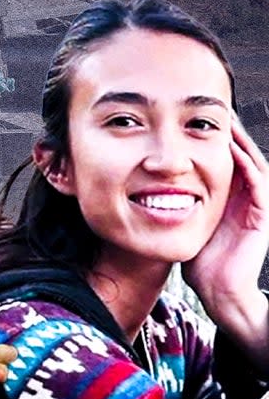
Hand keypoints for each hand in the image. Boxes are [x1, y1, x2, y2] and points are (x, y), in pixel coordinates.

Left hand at [184, 116, 268, 355]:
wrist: (218, 291)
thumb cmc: (198, 262)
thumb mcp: (182, 223)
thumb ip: (171, 204)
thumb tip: (140, 189)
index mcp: (228, 196)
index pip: (222, 158)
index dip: (210, 137)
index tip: (192, 118)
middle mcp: (244, 195)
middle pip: (239, 153)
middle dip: (226, 131)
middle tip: (213, 107)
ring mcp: (256, 204)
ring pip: (251, 162)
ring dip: (238, 141)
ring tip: (224, 120)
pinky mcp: (262, 215)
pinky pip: (257, 182)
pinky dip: (245, 165)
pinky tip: (233, 150)